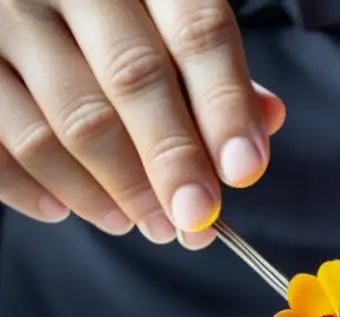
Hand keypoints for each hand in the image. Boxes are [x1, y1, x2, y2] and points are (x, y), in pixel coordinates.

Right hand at [0, 0, 285, 246]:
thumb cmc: (109, 16)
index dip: (225, 107)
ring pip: (66, 121)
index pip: (197, 32)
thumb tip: (266, 120)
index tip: (245, 171)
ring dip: (115, 189)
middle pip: (133, 78)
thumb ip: (211, 69)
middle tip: (197, 220)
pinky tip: (67, 213)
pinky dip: (33, 188)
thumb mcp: (162, 21)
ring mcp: (1, 18)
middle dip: (173, 161)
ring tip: (149, 225)